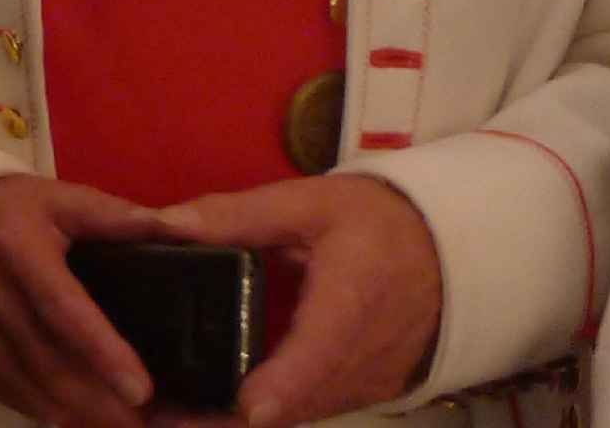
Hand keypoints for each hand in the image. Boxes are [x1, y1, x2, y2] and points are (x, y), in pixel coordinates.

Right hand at [0, 174, 160, 425]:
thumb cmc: (1, 208)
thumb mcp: (56, 198)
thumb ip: (114, 217)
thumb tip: (178, 233)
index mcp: (18, 250)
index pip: (64, 310)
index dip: (103, 352)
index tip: (141, 388)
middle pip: (48, 361)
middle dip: (98, 401)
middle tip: (143, 421)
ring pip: (23, 382)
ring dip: (71, 412)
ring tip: (116, 425)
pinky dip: (36, 409)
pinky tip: (68, 418)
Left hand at [152, 175, 440, 426]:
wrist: (450, 252)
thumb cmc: (377, 223)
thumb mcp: (310, 203)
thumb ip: (237, 215)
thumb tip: (166, 223)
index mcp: (351, 304)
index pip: (318, 356)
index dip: (280, 386)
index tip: (243, 407)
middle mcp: (366, 358)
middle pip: (299, 402)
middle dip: (231, 417)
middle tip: (160, 419)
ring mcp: (370, 382)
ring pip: (304, 414)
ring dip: (243, 422)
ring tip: (171, 418)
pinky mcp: (368, 392)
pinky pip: (315, 410)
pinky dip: (272, 413)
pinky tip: (217, 410)